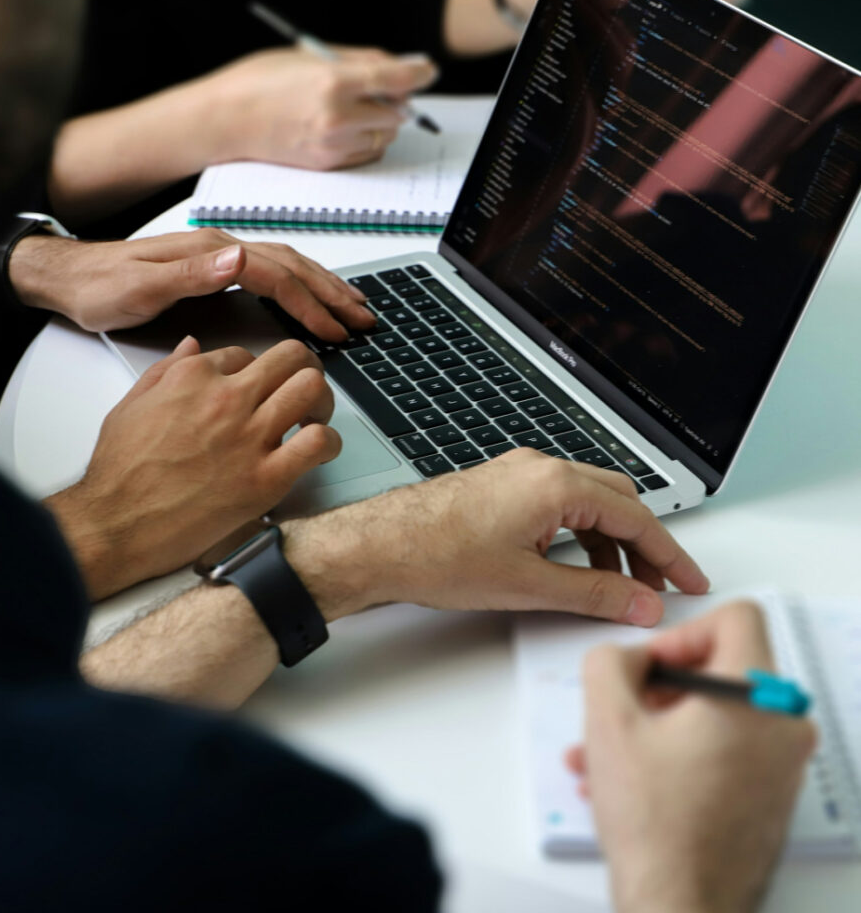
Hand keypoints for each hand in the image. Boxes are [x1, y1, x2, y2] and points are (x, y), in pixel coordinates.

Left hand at [9, 228, 375, 339]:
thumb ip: (191, 275)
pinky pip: (273, 272)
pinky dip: (301, 284)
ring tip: (352, 306)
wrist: (71, 276)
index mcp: (211, 253)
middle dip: (331, 292)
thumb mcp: (141, 287)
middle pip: (293, 265)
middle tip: (364, 318)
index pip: (276, 276)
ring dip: (324, 286)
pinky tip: (310, 297)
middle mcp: (222, 249)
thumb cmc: (102, 287)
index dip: (309, 303)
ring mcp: (222, 257)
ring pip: (288, 266)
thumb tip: (240, 259)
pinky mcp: (217, 268)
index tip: (334, 329)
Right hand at [46, 335, 340, 598]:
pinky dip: (329, 443)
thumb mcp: (131, 405)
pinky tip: (319, 452)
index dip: (256, 374)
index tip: (257, 393)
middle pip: (292, 357)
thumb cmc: (119, 472)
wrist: (115, 525)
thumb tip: (191, 345)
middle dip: (303, 370)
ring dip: (321, 402)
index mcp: (193, 376)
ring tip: (313, 419)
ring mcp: (249, 436)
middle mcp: (226, 398)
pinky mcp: (266, 478)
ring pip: (312, 389)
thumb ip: (165, 370)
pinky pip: (319, 442)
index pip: (247, 354)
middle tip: (302, 392)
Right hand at [196, 46, 438, 169]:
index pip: (397, 80)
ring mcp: (333, 146)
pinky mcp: (328, 165)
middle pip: (398, 112)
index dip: (419, 73)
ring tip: (352, 107)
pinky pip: (367, 154)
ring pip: (384, 136)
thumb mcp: (308, 55)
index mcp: (333, 82)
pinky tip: (341, 127)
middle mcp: (337, 118)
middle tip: (378, 87)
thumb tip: (398, 65)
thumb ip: (357, 60)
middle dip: (395, 99)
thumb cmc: (260, 81)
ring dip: (380, 122)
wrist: (225, 121)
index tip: (427, 70)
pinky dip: (365, 141)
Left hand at [283, 449, 708, 623]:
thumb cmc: (438, 555)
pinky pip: (558, 503)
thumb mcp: (528, 585)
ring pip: (588, 501)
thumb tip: (640, 601)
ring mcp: (519, 473)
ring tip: (615, 585)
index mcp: (555, 484)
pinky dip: (578, 533)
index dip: (669, 554)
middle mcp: (540, 468)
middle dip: (643, 543)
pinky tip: (573, 565)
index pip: (636, 517)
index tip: (690, 580)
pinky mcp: (502, 486)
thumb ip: (594, 593)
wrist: (380, 545)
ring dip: (609, 541)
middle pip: (617, 500)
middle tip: (656, 585)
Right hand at [566, 602, 815, 912]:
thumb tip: (624, 656)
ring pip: (715, 713)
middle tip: (626, 706)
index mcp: (757, 698)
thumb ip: (608, 660)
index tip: (652, 664)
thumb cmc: (657, 826)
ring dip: (657, 721)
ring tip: (608, 750)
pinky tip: (630, 777)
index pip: (736, 617)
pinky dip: (678, 750)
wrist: (680, 907)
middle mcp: (783, 727)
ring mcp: (781, 766)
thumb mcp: (608, 719)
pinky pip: (723, 748)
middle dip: (659, 683)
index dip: (682, 631)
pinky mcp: (769, 794)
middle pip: (721, 667)